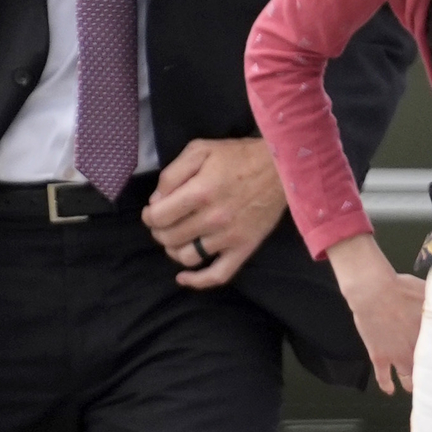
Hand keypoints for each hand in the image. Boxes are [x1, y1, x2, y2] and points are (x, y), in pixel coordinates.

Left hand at [142, 137, 287, 287]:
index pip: (157, 217)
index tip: (154, 209)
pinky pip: (218, 275)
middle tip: (167, 221)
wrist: (282, 169)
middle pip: (168, 238)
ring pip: (186, 256)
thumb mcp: (199, 150)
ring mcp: (229, 237)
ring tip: (179, 237)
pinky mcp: (245, 248)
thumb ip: (172, 174)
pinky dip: (197, 281)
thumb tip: (157, 201)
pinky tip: (183, 278)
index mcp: (200, 192)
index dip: (149, 215)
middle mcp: (213, 219)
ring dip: (174, 249)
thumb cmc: (239, 157)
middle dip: (160, 230)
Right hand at [328, 235, 423, 394]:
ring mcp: (397, 356)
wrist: (374, 292)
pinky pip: (383, 377)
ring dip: (413, 384)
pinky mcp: (379, 357)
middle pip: (429, 371)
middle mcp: (416, 351)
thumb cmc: (403, 289)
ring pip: (408, 378)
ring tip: (417, 390)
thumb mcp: (431, 294)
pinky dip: (387, 386)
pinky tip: (390, 391)